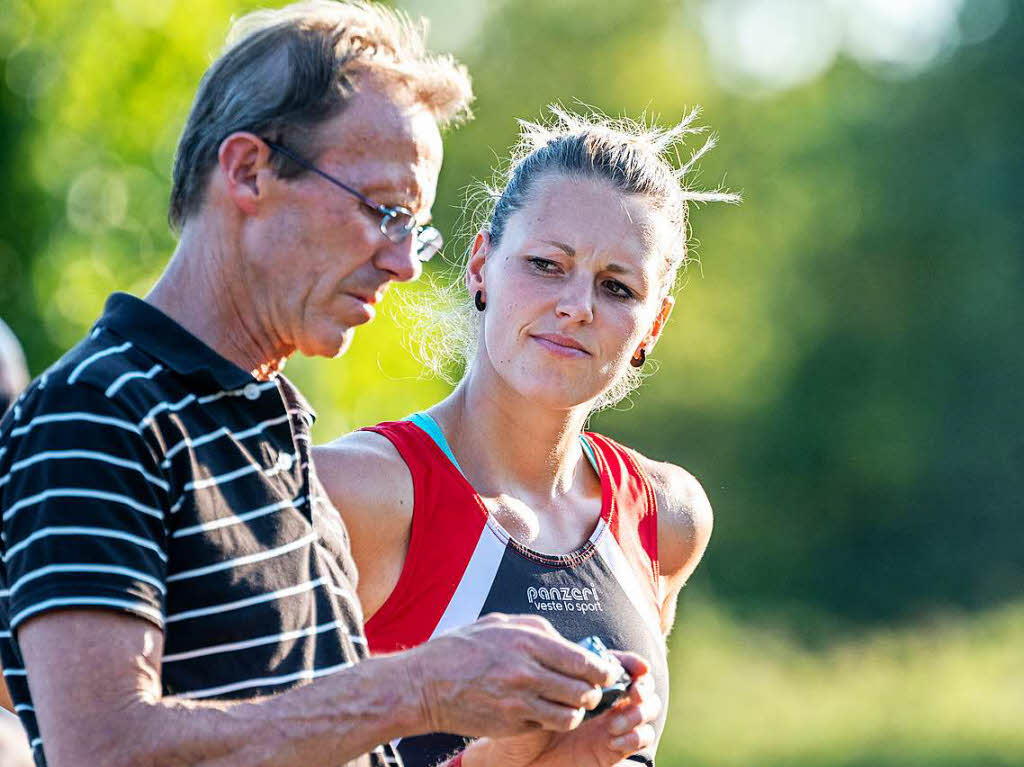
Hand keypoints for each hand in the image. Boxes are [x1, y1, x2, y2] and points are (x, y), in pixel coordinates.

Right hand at [406, 614, 620, 737]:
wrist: (423, 685)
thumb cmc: (460, 649)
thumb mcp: (500, 623)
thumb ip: (538, 630)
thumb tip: (569, 641)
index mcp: (528, 642)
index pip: (585, 662)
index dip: (604, 670)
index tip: (605, 671)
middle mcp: (527, 674)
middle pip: (584, 692)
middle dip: (594, 693)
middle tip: (589, 689)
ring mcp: (519, 704)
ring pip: (570, 716)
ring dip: (575, 711)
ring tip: (568, 703)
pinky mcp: (510, 726)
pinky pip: (546, 727)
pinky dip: (551, 721)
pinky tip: (542, 710)